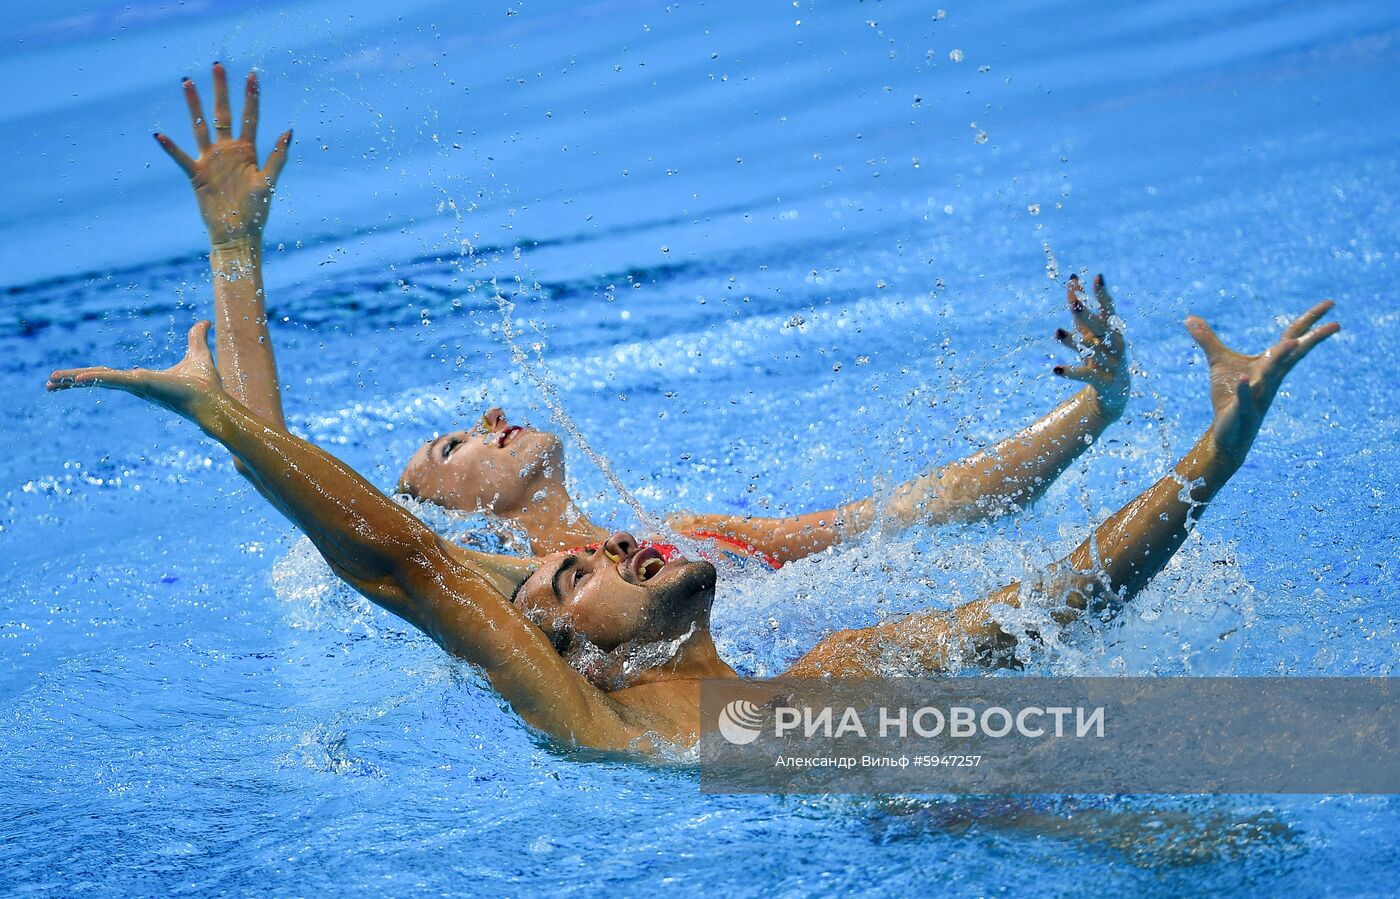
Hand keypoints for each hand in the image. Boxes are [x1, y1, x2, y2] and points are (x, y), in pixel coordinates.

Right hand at [47, 322, 223, 419]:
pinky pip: (114, 380)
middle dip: (73, 380)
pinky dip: (96, 378)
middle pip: (98, 379)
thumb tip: (204, 322)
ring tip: (51, 382)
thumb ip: (196, 338)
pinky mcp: (142, 385)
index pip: (110, 375)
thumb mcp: (198, 354)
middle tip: (50, 383)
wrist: (213, 402)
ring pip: (99, 380)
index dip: (91, 375)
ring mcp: (137, 386)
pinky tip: (77, 377)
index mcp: (143, 379)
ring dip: (75, 380)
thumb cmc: (206, 386)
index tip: (74, 377)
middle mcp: (135, 384)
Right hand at [155, 63, 291, 244]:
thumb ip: (278, 157)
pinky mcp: (196, 175)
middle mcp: (228, 151)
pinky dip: (171, 148)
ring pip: (200, 127)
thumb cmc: (256, 212)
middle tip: (217, 66)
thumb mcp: (269, 183)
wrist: (237, 234)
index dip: (251, 97)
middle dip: (221, 90)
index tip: (252, 75)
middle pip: (222, 114)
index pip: (250, 117)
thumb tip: (290, 131)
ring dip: (194, 106)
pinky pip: (181, 158)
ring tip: (186, 82)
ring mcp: (210, 161)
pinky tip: (160, 135)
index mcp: (247, 151)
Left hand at [1053, 274, 1128, 419]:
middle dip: (1087, 316)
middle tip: (1074, 304)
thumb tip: (1072, 279)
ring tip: (1056, 332)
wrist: (1115, 392)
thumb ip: (1081, 309)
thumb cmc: (1100, 354)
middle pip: (1100, 328)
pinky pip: (1086, 375)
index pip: (1108, 310)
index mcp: (1111, 331)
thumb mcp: (1089, 332)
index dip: (1103, 295)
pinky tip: (1055, 369)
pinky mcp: (1104, 381)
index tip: (1098, 277)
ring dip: (1073, 342)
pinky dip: (1071, 372)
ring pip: (1092, 350)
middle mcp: (1114, 345)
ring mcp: (1111, 363)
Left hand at [1186, 301, 1338, 460]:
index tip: (1330, 304)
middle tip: (1336, 324)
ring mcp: (1259, 395)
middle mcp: (1270, 378)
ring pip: (1272, 375)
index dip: (1310, 321)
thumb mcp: (1218, 363)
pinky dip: (1245, 388)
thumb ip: (1207, 340)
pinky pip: (1246, 399)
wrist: (1226, 432)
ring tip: (1293, 342)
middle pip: (1294, 355)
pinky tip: (1245, 378)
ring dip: (1281, 359)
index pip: (1292, 338)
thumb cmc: (1229, 396)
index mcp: (1270, 365)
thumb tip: (1190, 318)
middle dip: (1313, 339)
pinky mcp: (1242, 411)